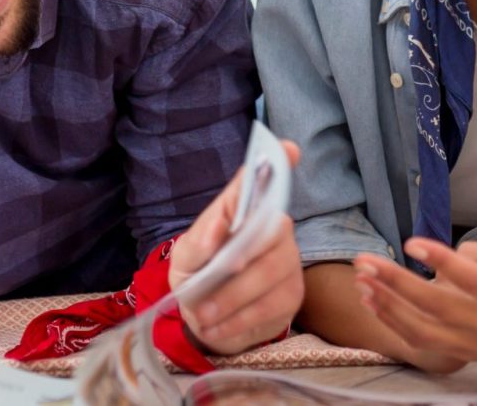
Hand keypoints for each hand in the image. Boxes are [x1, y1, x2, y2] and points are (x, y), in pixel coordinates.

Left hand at [169, 140, 305, 354]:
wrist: (204, 321)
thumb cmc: (196, 278)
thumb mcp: (184, 261)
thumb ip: (198, 242)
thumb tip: (219, 225)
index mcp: (242, 212)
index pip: (260, 183)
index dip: (277, 164)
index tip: (288, 149)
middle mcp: (272, 229)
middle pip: (270, 233)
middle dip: (235, 264)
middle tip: (202, 290)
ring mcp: (287, 261)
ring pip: (271, 272)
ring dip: (231, 299)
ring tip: (202, 316)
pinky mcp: (292, 293)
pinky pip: (272, 304)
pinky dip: (240, 319)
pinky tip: (217, 326)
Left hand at [350, 169, 476, 374]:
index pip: (473, 280)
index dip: (442, 262)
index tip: (411, 242)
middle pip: (436, 305)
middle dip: (397, 283)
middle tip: (364, 261)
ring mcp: (474, 342)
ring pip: (422, 328)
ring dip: (388, 305)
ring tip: (361, 280)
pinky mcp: (464, 352)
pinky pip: (422, 342)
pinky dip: (394, 323)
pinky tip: (374, 302)